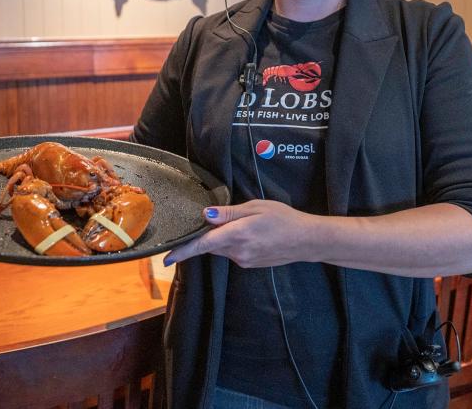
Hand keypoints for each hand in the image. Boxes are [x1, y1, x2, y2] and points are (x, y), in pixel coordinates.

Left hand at [163, 199, 315, 267]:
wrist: (306, 240)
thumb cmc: (283, 218)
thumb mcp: (255, 207)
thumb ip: (229, 213)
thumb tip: (206, 216)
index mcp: (237, 235)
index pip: (202, 245)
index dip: (182, 252)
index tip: (166, 259)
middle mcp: (237, 252)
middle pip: (210, 245)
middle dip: (206, 235)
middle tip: (215, 221)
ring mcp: (244, 261)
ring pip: (221, 249)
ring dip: (221, 238)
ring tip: (241, 223)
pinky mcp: (250, 264)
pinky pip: (232, 253)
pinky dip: (232, 243)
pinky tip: (249, 234)